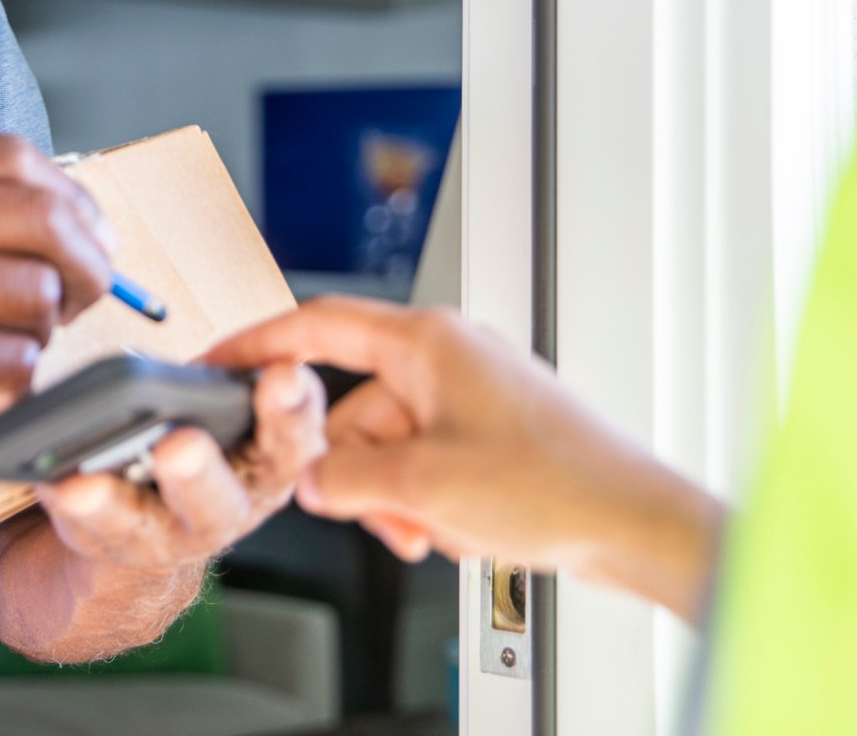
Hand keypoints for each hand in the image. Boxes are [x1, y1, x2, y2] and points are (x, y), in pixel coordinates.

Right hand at [0, 135, 114, 466]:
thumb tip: (77, 219)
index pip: (13, 155)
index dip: (70, 199)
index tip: (87, 238)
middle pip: (44, 216)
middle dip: (87, 265)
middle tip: (79, 301)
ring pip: (38, 292)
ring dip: (38, 332)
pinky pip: (15, 359)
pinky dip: (12, 381)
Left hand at [34, 362, 327, 571]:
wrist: (144, 523)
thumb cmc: (193, 438)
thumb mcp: (222, 406)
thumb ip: (228, 381)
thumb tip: (213, 350)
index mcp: (265, 464)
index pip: (293, 439)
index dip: (293, 410)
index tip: (284, 376)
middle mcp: (225, 509)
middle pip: (219, 500)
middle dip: (199, 473)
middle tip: (179, 445)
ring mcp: (168, 538)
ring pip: (143, 527)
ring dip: (114, 504)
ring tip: (84, 485)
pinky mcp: (114, 548)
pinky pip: (87, 531)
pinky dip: (64, 507)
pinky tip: (48, 485)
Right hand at [208, 297, 723, 623]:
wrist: (636, 523)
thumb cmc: (558, 485)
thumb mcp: (424, 487)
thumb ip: (347, 479)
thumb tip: (310, 478)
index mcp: (428, 341)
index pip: (320, 325)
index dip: (260, 344)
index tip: (220, 362)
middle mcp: (448, 358)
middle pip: (355, 411)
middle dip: (360, 475)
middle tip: (386, 513)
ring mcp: (471, 397)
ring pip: (390, 448)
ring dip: (399, 500)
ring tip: (439, 530)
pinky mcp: (489, 435)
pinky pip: (426, 465)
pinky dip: (430, 502)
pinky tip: (461, 529)